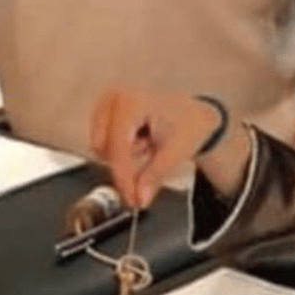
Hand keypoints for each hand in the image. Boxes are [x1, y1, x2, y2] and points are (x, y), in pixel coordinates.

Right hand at [90, 89, 226, 207]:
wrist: (193, 115)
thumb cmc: (188, 125)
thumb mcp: (175, 152)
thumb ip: (154, 176)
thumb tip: (139, 198)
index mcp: (132, 101)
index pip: (118, 146)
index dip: (123, 177)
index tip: (131, 197)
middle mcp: (115, 97)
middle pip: (103, 147)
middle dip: (125, 164)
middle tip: (151, 158)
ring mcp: (107, 102)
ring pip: (101, 147)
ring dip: (124, 155)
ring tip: (149, 143)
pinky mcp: (104, 111)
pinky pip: (102, 144)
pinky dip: (120, 150)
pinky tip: (140, 139)